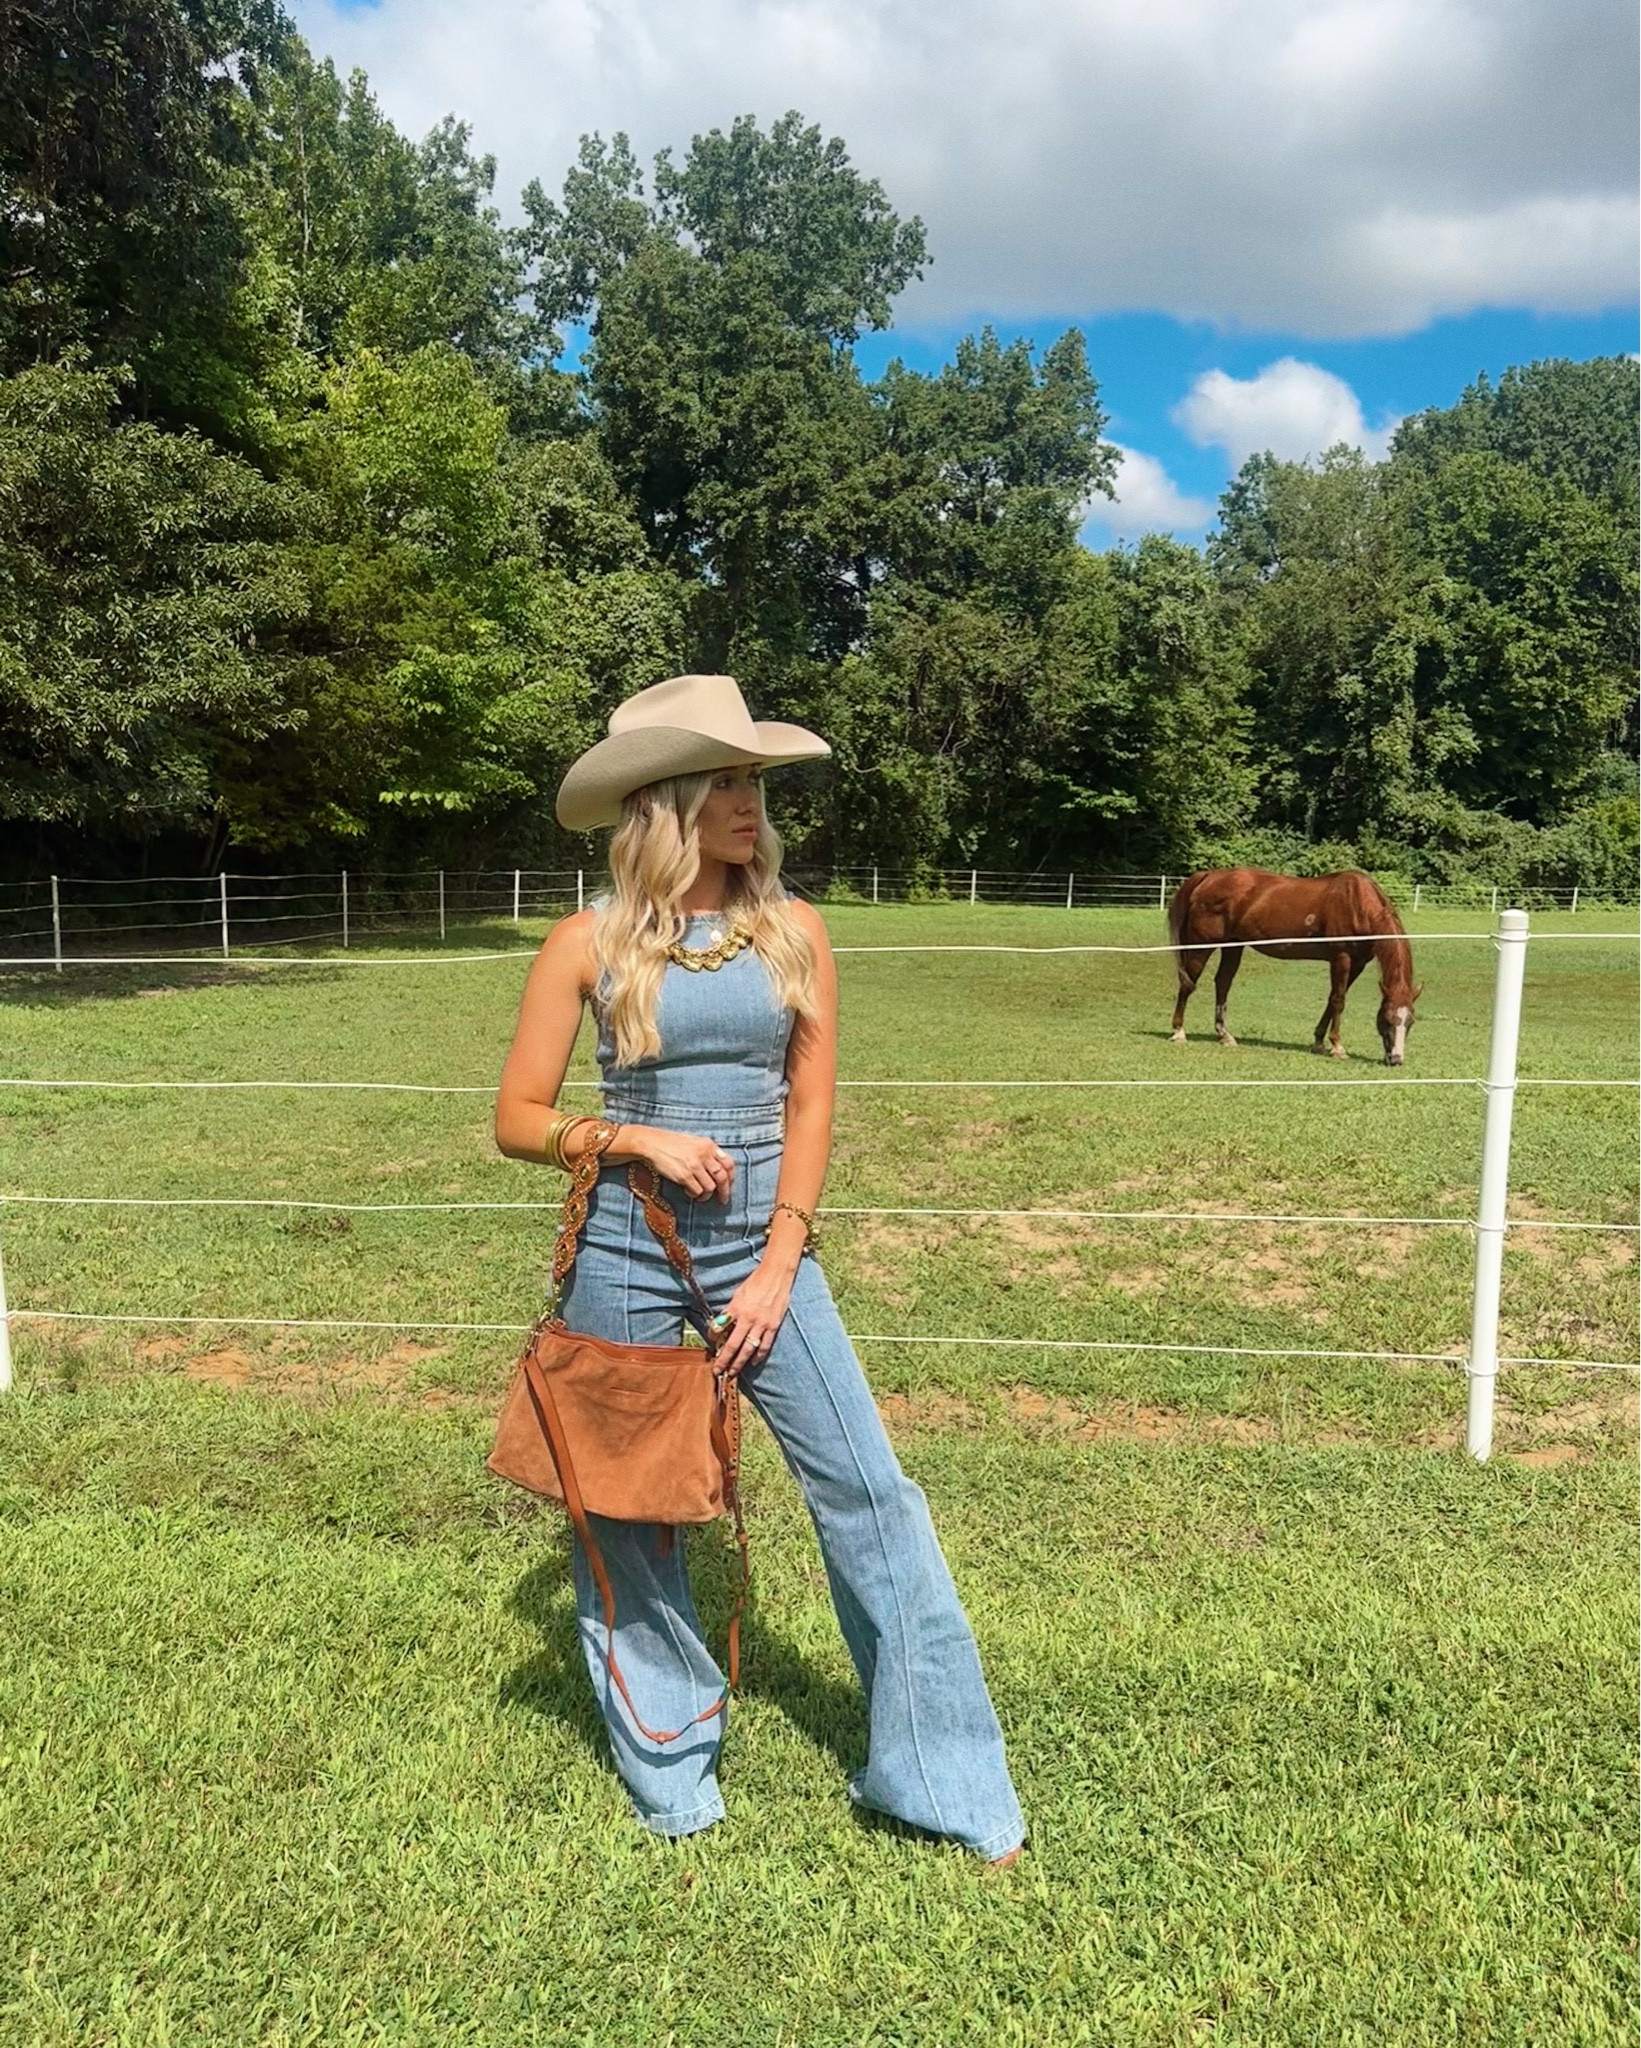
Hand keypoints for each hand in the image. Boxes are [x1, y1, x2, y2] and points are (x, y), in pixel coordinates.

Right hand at [627, 1125, 734, 1203]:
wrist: (652, 1143)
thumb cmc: (671, 1143)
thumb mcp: (693, 1142)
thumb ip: (707, 1152)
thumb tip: (719, 1169)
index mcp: (708, 1145)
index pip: (729, 1163)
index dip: (732, 1177)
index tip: (729, 1185)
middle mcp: (704, 1155)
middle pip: (723, 1178)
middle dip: (725, 1192)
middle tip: (723, 1200)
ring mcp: (694, 1166)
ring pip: (711, 1187)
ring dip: (707, 1195)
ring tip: (701, 1195)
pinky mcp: (684, 1176)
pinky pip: (697, 1191)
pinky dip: (695, 1195)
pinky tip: (689, 1191)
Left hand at [712, 1256, 795, 1373]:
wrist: (776, 1274)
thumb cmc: (756, 1281)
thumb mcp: (738, 1293)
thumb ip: (732, 1309)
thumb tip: (724, 1323)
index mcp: (736, 1308)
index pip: (719, 1327)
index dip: (712, 1337)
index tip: (711, 1343)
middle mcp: (748, 1318)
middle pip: (732, 1345)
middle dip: (723, 1360)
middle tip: (717, 1371)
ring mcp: (761, 1324)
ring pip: (748, 1349)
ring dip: (739, 1363)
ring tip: (732, 1372)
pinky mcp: (773, 1326)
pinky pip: (764, 1345)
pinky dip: (758, 1356)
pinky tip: (753, 1363)